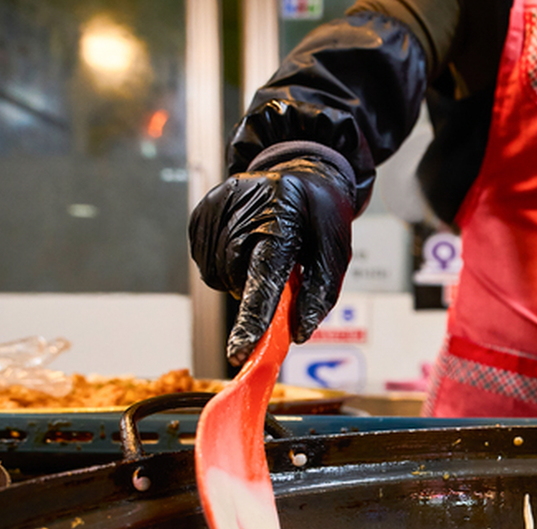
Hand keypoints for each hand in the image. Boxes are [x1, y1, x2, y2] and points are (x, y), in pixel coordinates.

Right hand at [189, 153, 355, 365]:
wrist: (301, 170)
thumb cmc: (322, 213)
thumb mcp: (336, 251)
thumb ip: (320, 294)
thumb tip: (300, 333)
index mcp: (283, 215)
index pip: (264, 275)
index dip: (253, 318)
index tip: (240, 350)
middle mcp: (245, 206)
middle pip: (236, 277)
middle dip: (255, 290)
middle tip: (279, 274)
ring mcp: (218, 205)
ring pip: (216, 274)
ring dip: (239, 278)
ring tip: (263, 252)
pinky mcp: (201, 210)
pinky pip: (204, 261)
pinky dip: (224, 265)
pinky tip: (245, 245)